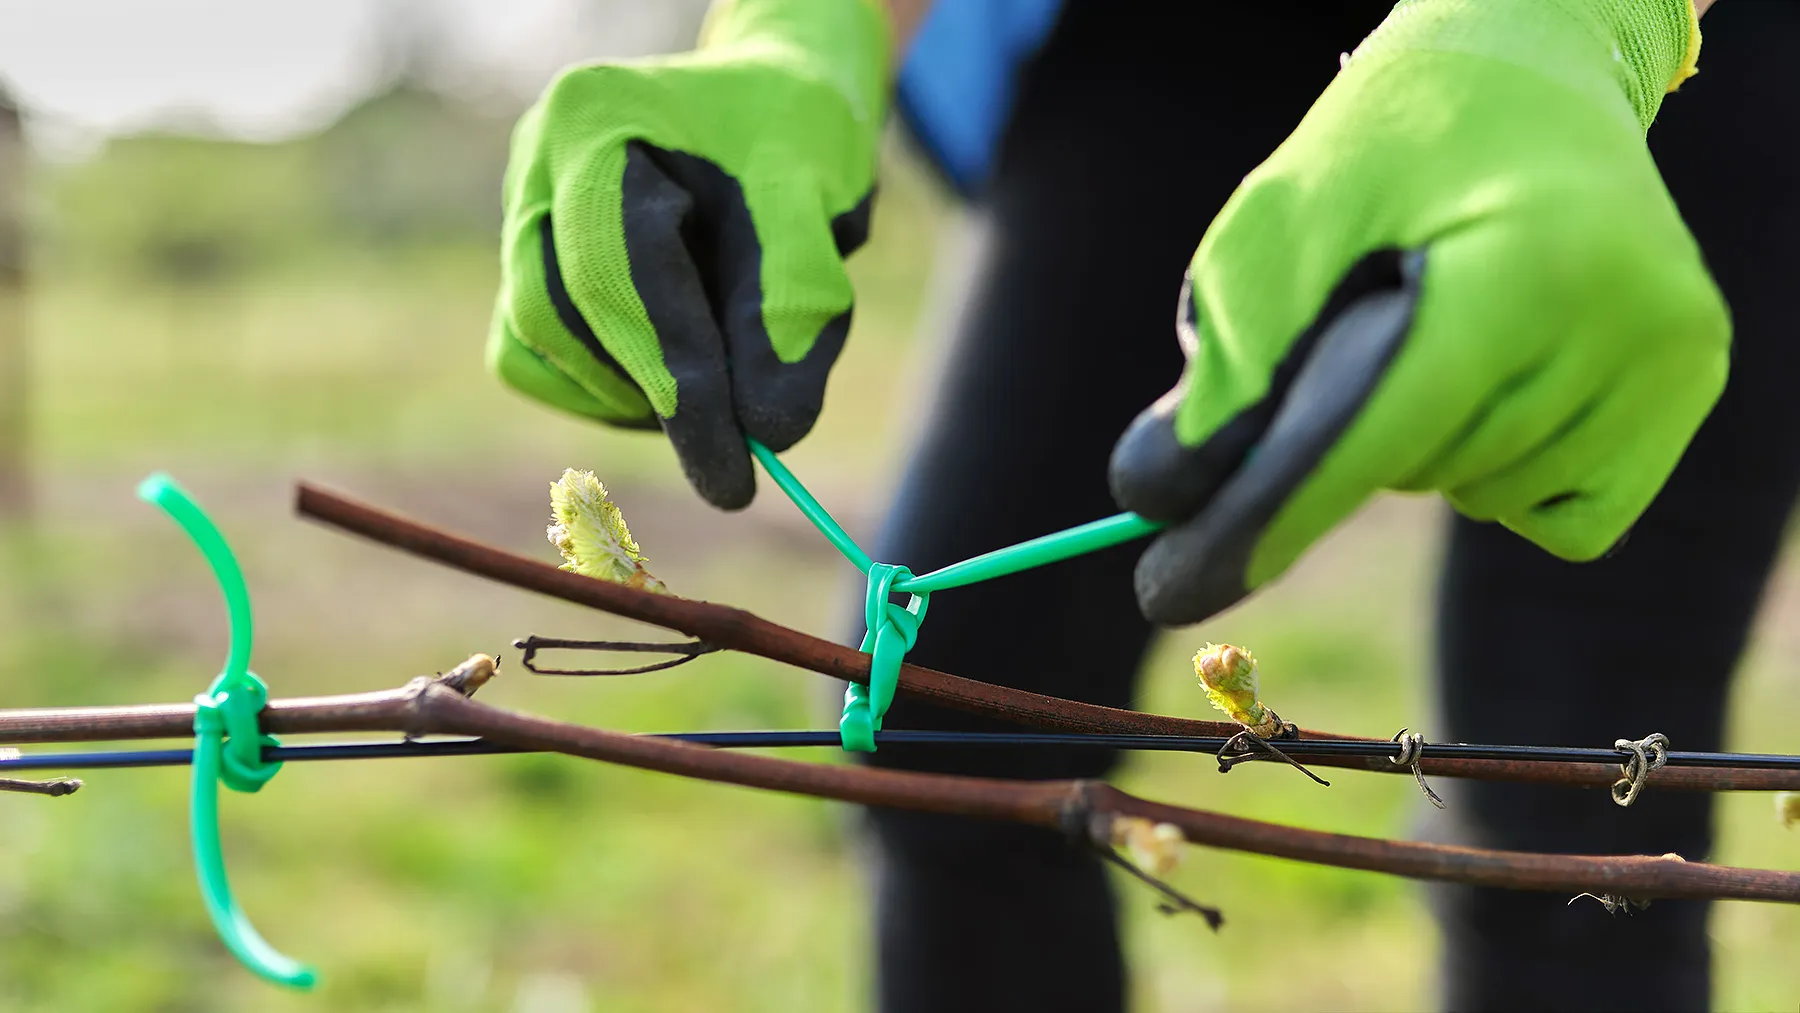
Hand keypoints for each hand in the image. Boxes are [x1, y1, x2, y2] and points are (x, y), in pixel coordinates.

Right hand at [488, 0, 889, 508]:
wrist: (771, 111)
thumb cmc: (795, 144)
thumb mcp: (817, 212)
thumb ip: (794, 314)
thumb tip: (767, 432)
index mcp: (595, 120)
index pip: (616, 274)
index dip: (674, 383)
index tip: (735, 476)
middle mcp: (537, 164)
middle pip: (558, 314)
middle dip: (653, 392)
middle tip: (742, 447)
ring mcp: (519, 215)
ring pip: (539, 349)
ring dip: (632, 396)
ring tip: (726, 371)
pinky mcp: (523, 269)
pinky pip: (534, 361)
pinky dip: (606, 392)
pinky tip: (679, 371)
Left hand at [1110, 0, 1724, 624]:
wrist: (1521, 76)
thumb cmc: (1381, 151)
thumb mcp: (1274, 233)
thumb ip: (1226, 365)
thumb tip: (1157, 497)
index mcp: (1517, 265)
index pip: (1375, 434)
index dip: (1265, 516)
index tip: (1168, 587)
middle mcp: (1619, 318)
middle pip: (1419, 470)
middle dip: (1342, 439)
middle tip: (1351, 337)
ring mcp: (1670, 356)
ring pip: (1482, 497)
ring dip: (1422, 447)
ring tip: (1436, 329)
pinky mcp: (1688, 383)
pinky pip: (1562, 516)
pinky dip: (1500, 473)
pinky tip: (1493, 380)